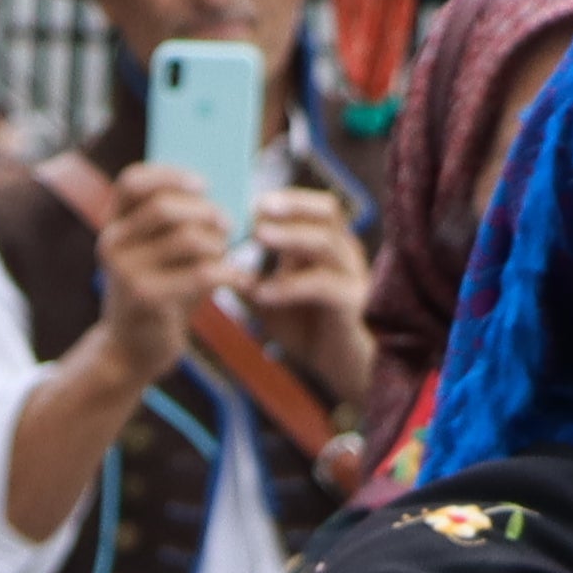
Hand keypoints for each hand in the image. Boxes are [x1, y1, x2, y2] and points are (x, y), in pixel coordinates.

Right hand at [75, 162, 238, 388]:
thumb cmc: (158, 293)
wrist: (133, 350)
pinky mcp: (145, 299)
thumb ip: (177, 225)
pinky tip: (244, 280)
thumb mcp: (158, 255)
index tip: (203, 185)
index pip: (132, 182)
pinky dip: (231, 273)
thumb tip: (227, 196)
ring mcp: (124, 272)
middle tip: (228, 225)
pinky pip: (200, 273)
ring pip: (187, 238)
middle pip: (166, 207)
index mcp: (112, 225)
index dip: (169, 175)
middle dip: (207, 212)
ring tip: (229, 255)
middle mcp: (111, 244)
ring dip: (219, 243)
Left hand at [234, 182, 376, 411]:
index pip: (313, 206)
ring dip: (289, 236)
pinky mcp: (355, 303)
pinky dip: (290, 286)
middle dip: (291, 205)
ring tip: (258, 236)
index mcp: (329, 247)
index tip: (247, 204)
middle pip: (327, 211)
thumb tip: (216, 265)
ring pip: (326, 242)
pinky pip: (322, 285)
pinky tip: (262, 294)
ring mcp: (353, 276)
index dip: (283, 200)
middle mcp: (345, 254)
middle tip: (256, 209)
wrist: (348, 371)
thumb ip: (250, 283)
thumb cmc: (314, 333)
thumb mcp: (274, 305)